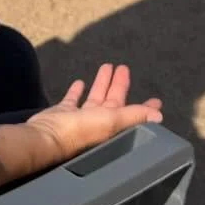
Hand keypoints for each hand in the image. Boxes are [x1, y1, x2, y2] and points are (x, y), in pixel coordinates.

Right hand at [24, 64, 161, 164]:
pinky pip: (72, 99)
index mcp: (111, 125)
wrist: (45, 137)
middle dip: (120, 85)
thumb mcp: (111, 121)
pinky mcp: (62, 113)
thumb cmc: (79, 131)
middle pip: (113, 101)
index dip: (144, 107)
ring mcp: (79, 118)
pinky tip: (80, 82)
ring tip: (107, 66)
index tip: (155, 100)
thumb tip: (159, 116)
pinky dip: (77, 91)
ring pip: (94, 97)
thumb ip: (133, 116)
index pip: (132, 114)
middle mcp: (97, 123)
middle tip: (124, 69)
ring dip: (101, 83)